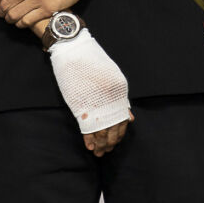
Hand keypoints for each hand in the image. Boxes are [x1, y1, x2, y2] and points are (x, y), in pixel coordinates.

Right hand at [47, 30, 131, 152]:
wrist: (74, 50)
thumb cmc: (92, 61)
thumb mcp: (113, 78)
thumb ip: (120, 99)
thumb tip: (129, 118)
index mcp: (119, 92)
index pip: (122, 120)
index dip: (119, 134)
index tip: (115, 142)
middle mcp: (109, 99)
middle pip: (112, 128)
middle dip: (110, 142)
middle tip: (106, 152)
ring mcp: (94, 103)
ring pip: (100, 130)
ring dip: (100, 144)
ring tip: (99, 153)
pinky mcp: (80, 105)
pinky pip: (87, 126)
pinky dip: (88, 138)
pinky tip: (90, 146)